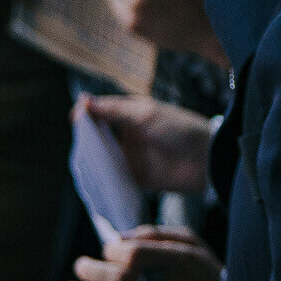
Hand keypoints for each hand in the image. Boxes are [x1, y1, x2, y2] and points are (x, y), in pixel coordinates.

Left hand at [64, 227, 219, 280]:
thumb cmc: (203, 273)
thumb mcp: (192, 244)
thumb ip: (156, 235)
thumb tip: (116, 239)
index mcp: (186, 261)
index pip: (138, 254)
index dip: (114, 250)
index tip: (107, 249)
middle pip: (122, 280)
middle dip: (93, 272)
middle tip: (79, 266)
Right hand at [78, 92, 213, 193]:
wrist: (205, 159)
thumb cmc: (178, 128)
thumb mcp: (145, 114)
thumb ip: (113, 109)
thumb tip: (83, 101)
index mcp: (130, 113)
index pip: (100, 111)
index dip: (85, 114)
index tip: (75, 118)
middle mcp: (127, 133)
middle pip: (96, 135)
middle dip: (84, 138)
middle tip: (78, 142)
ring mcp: (130, 155)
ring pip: (101, 157)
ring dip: (90, 159)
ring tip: (80, 161)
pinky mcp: (134, 176)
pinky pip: (111, 177)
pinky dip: (101, 178)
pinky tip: (90, 179)